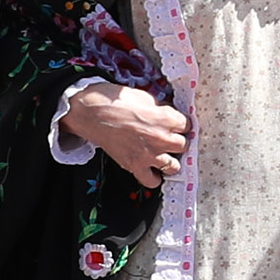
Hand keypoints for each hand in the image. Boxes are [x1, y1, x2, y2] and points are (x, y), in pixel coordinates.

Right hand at [66, 86, 192, 187]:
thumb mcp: (145, 97)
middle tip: (170, 138)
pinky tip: (151, 170)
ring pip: (174, 166)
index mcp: (166, 118)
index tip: (177, 125)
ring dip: (170, 161)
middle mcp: (162, 138)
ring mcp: (149, 154)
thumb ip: (161, 109)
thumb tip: (169, 116)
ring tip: (164, 156)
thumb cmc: (115, 101)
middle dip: (178, 141)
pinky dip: (154, 177)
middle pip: (184, 146)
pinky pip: (152, 181)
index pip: (187, 125)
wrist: (92, 113)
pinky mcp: (135, 166)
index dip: (182, 124)